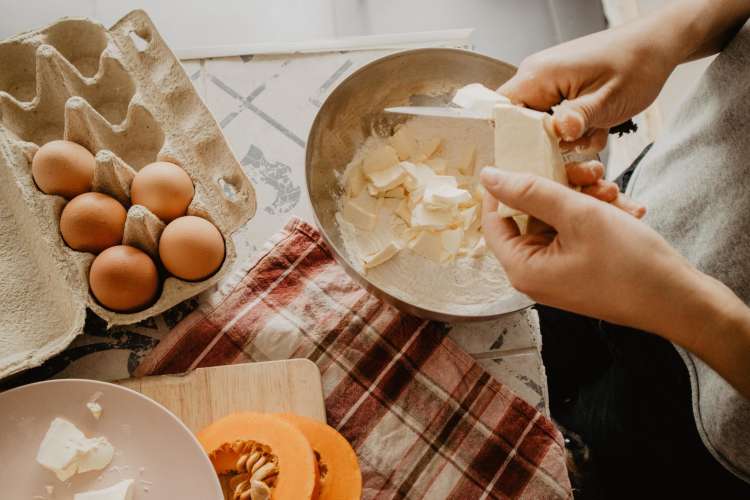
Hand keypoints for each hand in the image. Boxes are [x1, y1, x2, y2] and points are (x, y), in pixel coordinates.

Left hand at [480, 167, 749, 398]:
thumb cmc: (629, 263)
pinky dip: (595, 216)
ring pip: (556, 220)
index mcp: (522, 268)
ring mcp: (557, 272)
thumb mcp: (577, 215)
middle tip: (589, 173)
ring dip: (583, 199)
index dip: (506, 186)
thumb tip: (489, 176)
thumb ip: (530, 192)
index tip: (527, 159)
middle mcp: (534, 273)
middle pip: (528, 216)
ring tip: (613, 191)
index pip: (493, 219)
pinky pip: (575, 233)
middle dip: (558, 189)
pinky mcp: (578, 268)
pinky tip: (624, 208)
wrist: (679, 300)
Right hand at [499, 24, 663, 216]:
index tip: (533, 156)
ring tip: (594, 132)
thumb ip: (578, 117)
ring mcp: (550, 84)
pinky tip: (598, 126)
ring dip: (567, 138)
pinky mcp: (562, 91)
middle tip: (577, 144)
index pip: (502, 112)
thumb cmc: (636, 63)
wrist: (657, 46)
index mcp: (539, 74)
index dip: (511, 139)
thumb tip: (556, 133)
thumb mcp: (608, 98)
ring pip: (542, 126)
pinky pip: (557, 120)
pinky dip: (577, 131)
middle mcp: (538, 77)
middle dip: (548, 142)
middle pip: (521, 124)